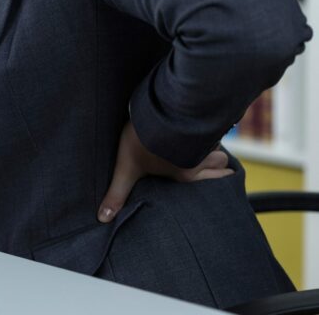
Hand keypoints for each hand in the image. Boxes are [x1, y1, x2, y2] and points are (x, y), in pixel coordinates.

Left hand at [98, 122, 233, 222]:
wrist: (155, 111)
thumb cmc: (142, 142)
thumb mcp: (125, 169)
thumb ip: (117, 194)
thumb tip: (103, 219)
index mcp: (186, 174)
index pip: (216, 179)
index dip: (222, 179)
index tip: (226, 179)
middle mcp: (200, 158)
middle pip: (222, 162)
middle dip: (219, 164)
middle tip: (216, 164)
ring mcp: (203, 136)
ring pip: (218, 143)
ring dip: (212, 144)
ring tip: (202, 144)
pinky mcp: (200, 117)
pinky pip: (212, 125)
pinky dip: (208, 127)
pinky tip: (199, 125)